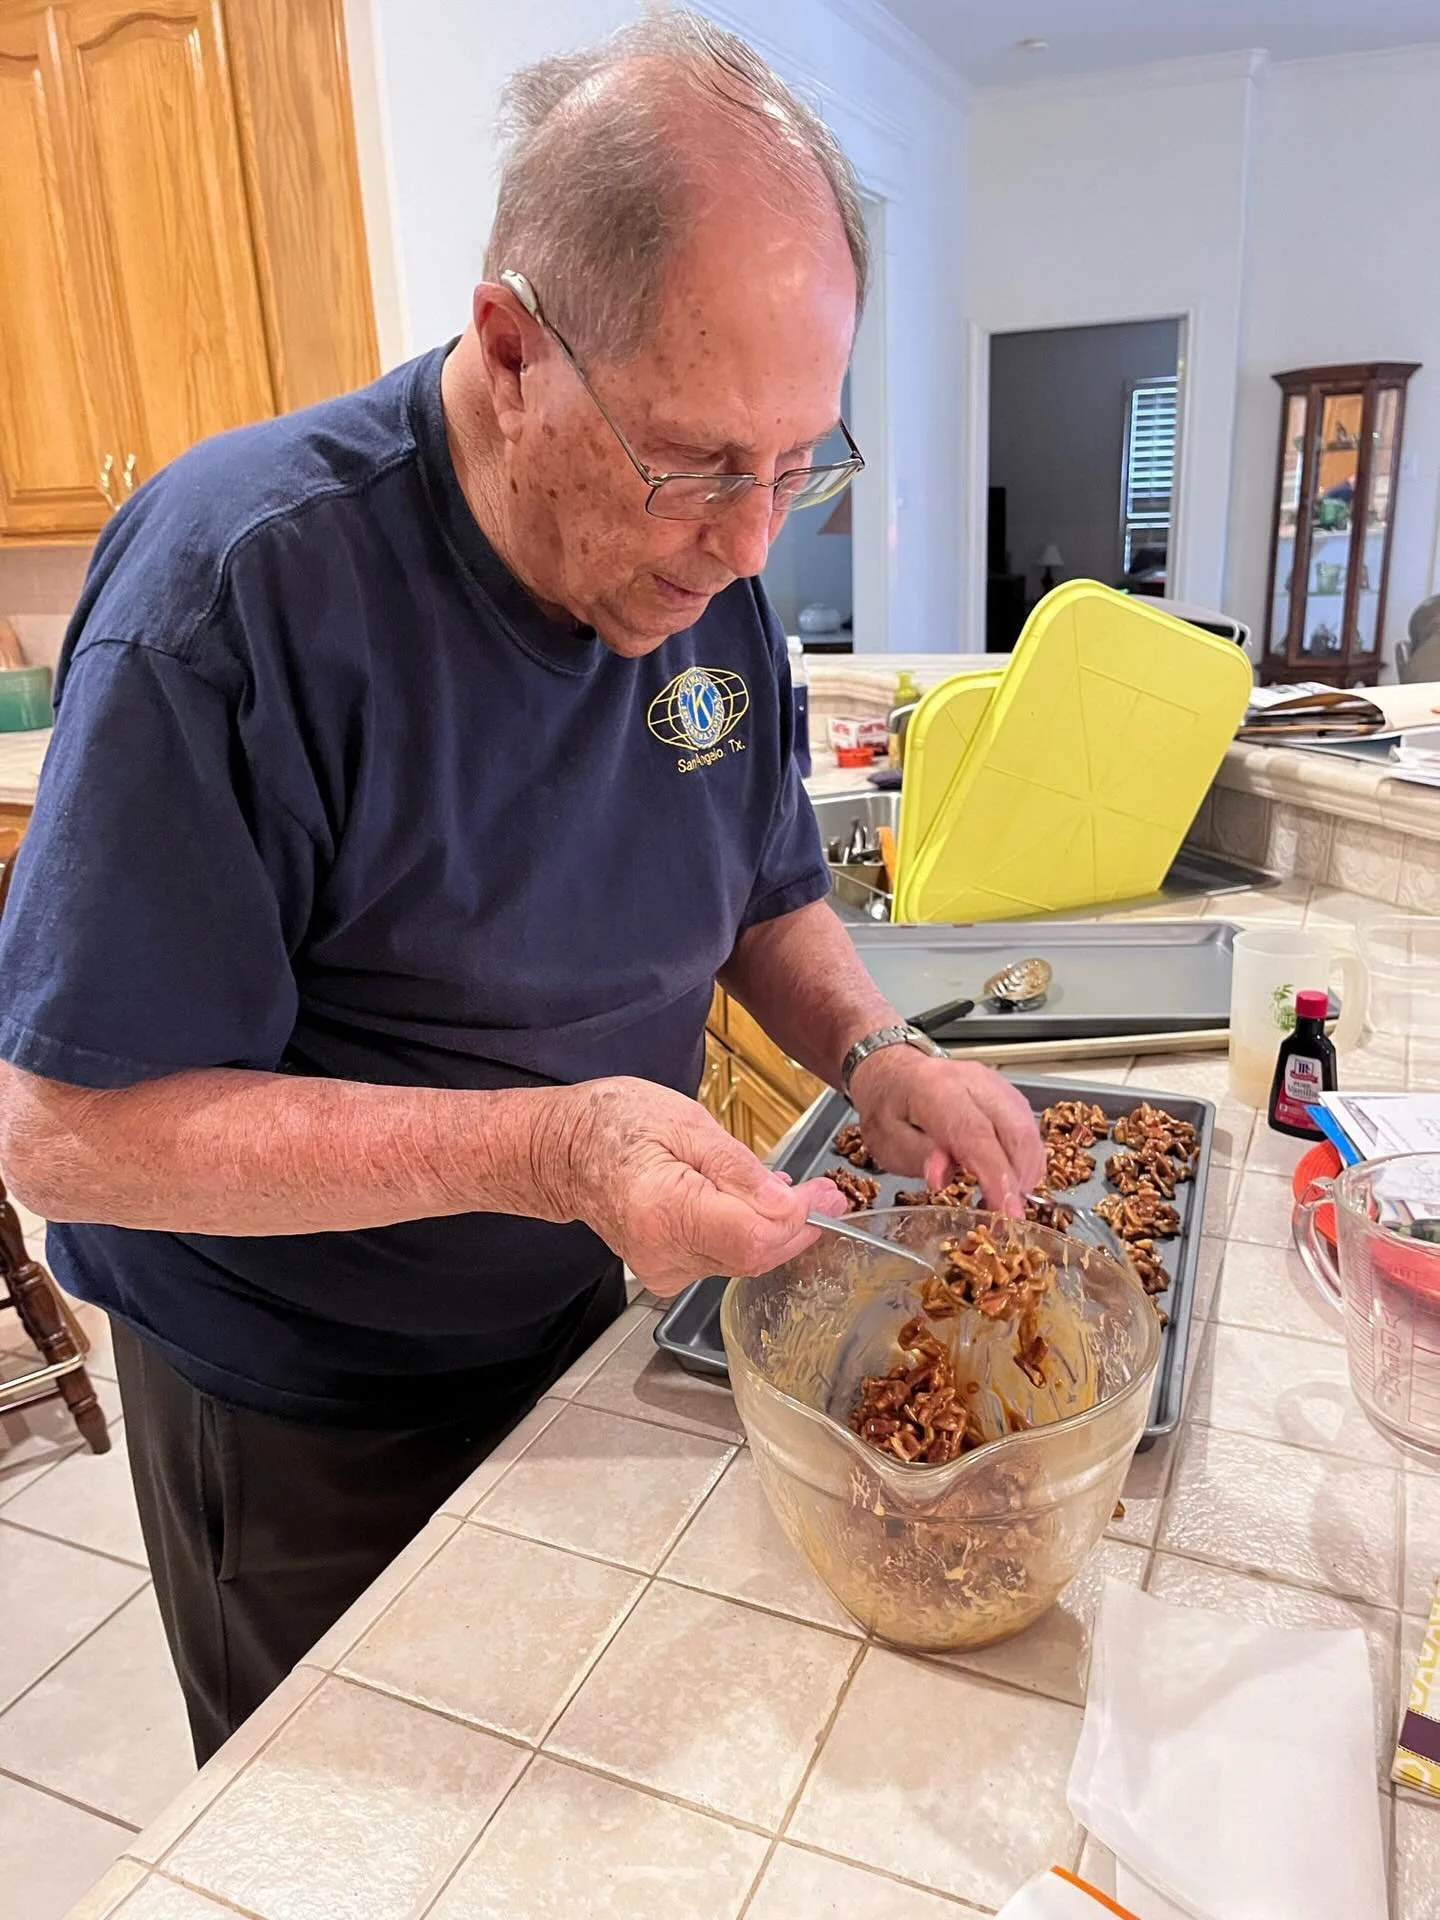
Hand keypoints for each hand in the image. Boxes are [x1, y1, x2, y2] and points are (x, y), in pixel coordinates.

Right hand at [551, 1076, 848, 1296]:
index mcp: (664, 1212)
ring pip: (743, 1261)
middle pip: (753, 1255)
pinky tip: (761, 1207)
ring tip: (802, 1195)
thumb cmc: (613, 1123)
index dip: (799, 1220)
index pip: (752, 1237)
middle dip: (799, 1226)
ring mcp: (663, 1270)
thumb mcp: (683, 1120)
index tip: (828, 1196)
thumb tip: (783, 1201)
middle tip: (830, 1196)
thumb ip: (735, 1165)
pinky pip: (725, 1260)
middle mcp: (662, 1254)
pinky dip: (750, 1235)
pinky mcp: (668, 1273)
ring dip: (778, 1230)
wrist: (563, 1150)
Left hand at [848, 1047, 1045, 1214]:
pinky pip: (1027, 1125)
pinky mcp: (1005, 1092)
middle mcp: (971, 1081)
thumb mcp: (886, 1141)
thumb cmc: (888, 1109)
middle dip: (1020, 1178)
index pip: (976, 1135)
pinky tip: (1011, 1176)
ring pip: (1028, 1129)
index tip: (1008, 1211)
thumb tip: (942, 1176)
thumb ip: (916, 1157)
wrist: (893, 1072)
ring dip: (1026, 1169)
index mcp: (934, 1090)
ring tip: (1006, 1195)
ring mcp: (993, 1083)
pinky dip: (1026, 1156)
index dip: (997, 1176)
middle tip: (1009, 1211)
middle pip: (1015, 1130)